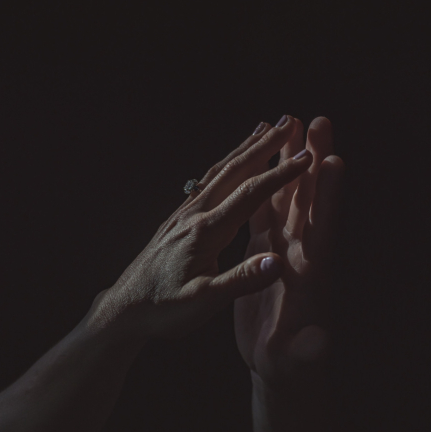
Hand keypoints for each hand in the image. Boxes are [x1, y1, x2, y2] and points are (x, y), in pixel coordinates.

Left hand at [89, 117, 312, 341]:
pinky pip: (206, 183)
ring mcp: (183, 215)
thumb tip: (278, 262)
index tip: (306, 156)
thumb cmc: (163, 309)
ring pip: (218, 172)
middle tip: (288, 122)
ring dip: (243, 149)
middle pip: (233, 171)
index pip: (249, 194)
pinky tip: (230, 164)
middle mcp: (194, 214)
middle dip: (264, 145)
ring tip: (263, 129)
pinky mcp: (177, 221)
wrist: (125, 308)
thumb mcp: (203, 302)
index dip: (280, 174)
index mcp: (205, 232)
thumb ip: (240, 281)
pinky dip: (225, 166)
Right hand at [234, 116, 344, 383]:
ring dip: (289, 164)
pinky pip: (264, 211)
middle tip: (318, 122)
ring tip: (289, 128)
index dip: (330, 198)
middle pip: (310, 200)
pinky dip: (263, 187)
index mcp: (311, 274)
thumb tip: (319, 343)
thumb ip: (309, 352)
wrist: (278, 365)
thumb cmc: (290, 365)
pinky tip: (258, 165)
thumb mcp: (297, 361)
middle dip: (313, 161)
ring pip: (287, 198)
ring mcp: (284, 249)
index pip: (324, 230)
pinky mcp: (264, 252)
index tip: (335, 162)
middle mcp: (302, 253)